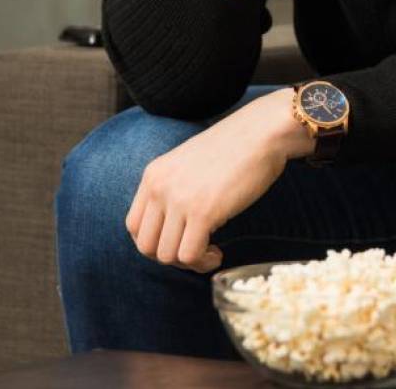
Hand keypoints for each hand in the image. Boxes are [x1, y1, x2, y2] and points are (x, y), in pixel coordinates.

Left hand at [125, 88, 311, 272]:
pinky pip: (190, 255)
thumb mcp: (189, 164)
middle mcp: (160, 188)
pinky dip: (203, 262)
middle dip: (170, 257)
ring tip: (210, 253)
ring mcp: (179, 200)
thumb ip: (175, 188)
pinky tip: (218, 252)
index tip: (180, 241)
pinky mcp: (203, 212)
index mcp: (153, 175)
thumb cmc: (236, 148)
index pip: (133, 226)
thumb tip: (176, 224)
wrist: (262, 132)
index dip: (155, 243)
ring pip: (166, 255)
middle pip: (145, 246)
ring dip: (189, 263)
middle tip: (196, 251)